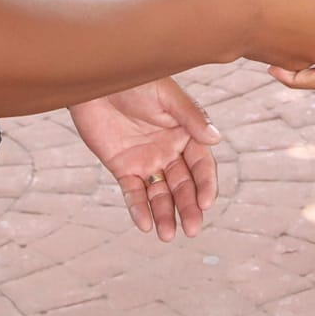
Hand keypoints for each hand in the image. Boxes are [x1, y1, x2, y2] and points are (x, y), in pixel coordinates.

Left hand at [70, 78, 220, 242]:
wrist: (97, 80)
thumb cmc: (136, 80)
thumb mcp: (166, 96)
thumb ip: (191, 117)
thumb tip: (217, 140)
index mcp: (185, 133)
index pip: (201, 165)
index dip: (205, 184)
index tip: (205, 202)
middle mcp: (169, 151)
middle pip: (183, 185)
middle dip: (188, 207)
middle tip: (193, 229)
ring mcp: (146, 161)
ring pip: (160, 194)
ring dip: (165, 214)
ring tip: (166, 235)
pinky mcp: (123, 168)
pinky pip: (133, 192)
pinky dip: (139, 208)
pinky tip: (145, 223)